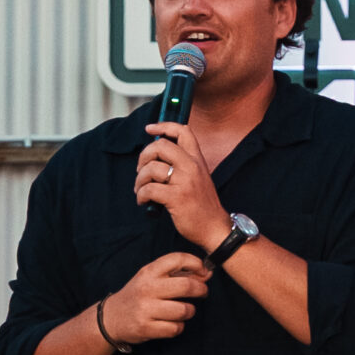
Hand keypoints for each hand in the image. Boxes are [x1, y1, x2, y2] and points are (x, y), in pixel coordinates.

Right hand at [101, 252, 210, 345]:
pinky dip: (178, 327)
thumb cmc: (138, 295)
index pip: (177, 259)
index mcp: (148, 272)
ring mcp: (145, 309)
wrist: (112, 318)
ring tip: (184, 310)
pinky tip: (172, 323)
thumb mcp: (150, 278)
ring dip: (189, 311)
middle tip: (203, 292)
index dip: (196, 263)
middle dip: (201, 289)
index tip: (204, 271)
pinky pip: (175, 328)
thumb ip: (176, 273)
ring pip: (184, 310)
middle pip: (186, 286)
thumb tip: (206, 273)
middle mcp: (146, 288)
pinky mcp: (145, 328)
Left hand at [135, 121, 230, 256]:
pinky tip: (144, 201)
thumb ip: (183, 164)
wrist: (214, 228)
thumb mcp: (198, 177)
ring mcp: (185, 182)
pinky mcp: (176, 198)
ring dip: (140, 180)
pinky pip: (149, 189)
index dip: (163, 126)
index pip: (183, 131)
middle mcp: (192, 167)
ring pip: (151, 168)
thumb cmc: (202, 204)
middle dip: (144, 156)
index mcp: (197, 159)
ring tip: (141, 190)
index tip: (150, 129)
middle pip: (161, 146)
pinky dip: (141, 195)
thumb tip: (156, 157)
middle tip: (141, 170)